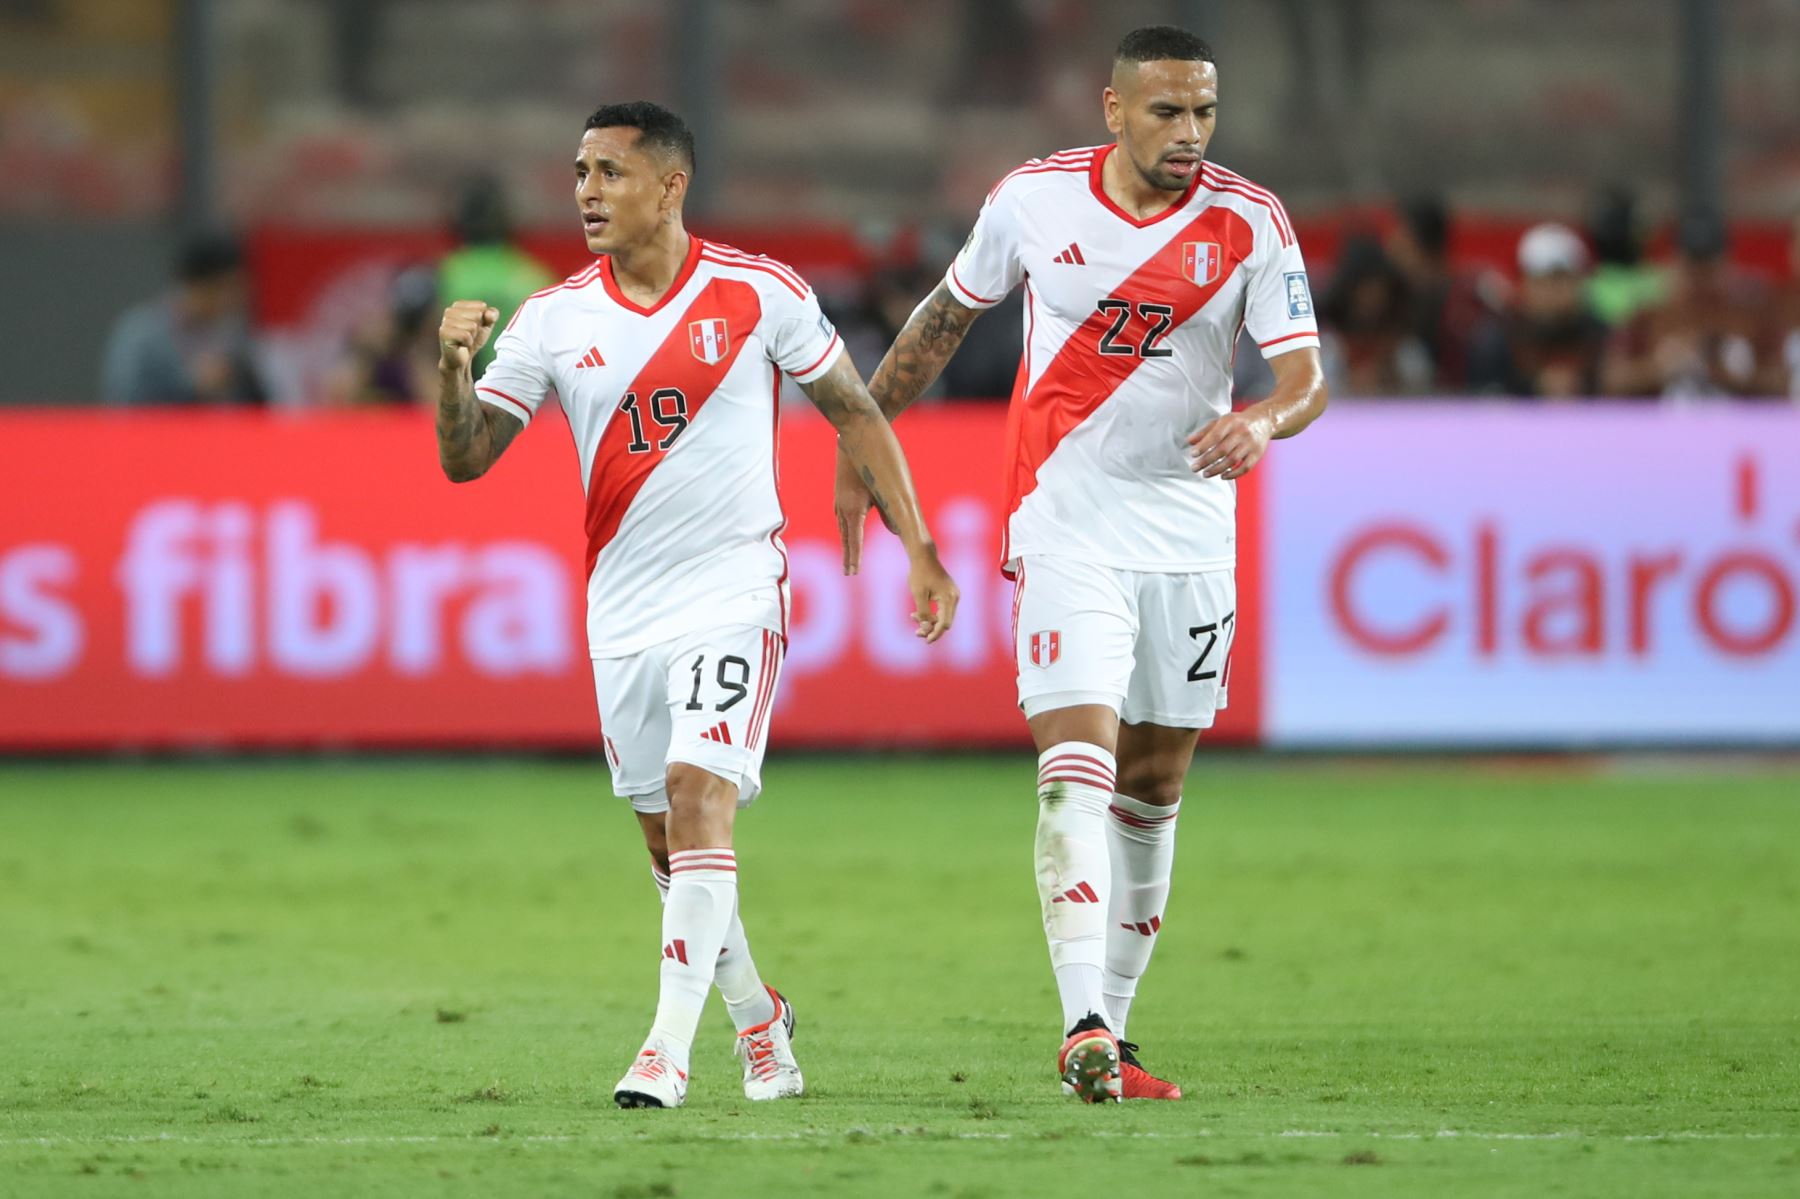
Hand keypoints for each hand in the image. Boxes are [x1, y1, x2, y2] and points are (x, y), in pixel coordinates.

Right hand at [438, 300, 498, 373]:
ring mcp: (445, 321)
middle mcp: (449, 310)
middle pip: (477, 315)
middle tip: (469, 336)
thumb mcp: (486, 325)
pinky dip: (468, 343)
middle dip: (477, 329)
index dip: (483, 320)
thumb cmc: (473, 340)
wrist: (462, 359)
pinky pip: (466, 336)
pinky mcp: (444, 333)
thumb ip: (492, 315)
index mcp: (459, 305)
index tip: (476, 328)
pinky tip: (461, 345)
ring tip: (465, 340)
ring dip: (472, 337)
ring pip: (472, 326)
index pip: (482, 306)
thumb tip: (489, 314)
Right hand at [833, 446, 894, 575]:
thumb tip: (895, 531)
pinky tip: (847, 536)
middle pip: (846, 539)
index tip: (853, 572)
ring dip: (846, 545)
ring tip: (848, 560)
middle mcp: (843, 510)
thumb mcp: (881, 491)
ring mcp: (839, 504)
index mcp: (853, 511)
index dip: (855, 557)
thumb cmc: (870, 467)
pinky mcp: (840, 497)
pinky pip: (842, 520)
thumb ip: (887, 513)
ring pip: (843, 530)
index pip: (854, 541)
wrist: (850, 445)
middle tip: (849, 573)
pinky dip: (845, 532)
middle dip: (848, 556)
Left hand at [906, 544, 959, 642]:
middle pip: (945, 622)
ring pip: (943, 616)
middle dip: (931, 628)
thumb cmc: (919, 574)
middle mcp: (955, 597)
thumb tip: (926, 628)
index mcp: (949, 598)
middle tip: (916, 633)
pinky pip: (942, 609)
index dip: (935, 633)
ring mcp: (953, 595)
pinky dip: (931, 613)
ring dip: (929, 620)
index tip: (925, 640)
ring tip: (913, 617)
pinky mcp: (949, 593)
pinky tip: (917, 613)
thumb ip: (923, 613)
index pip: (944, 623)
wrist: (924, 556)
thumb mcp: (918, 594)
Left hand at [1188, 409, 1273, 479]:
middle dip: (1207, 461)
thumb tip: (1189, 442)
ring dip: (1217, 469)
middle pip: (1223, 450)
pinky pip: (1245, 467)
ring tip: (1205, 474)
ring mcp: (1251, 444)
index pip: (1215, 435)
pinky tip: (1222, 476)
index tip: (1193, 454)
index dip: (1204, 446)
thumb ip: (1205, 431)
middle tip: (1194, 468)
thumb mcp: (1221, 421)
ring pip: (1233, 460)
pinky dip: (1233, 474)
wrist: (1263, 421)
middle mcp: (1242, 432)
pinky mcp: (1257, 454)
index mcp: (1231, 422)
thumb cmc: (1237, 422)